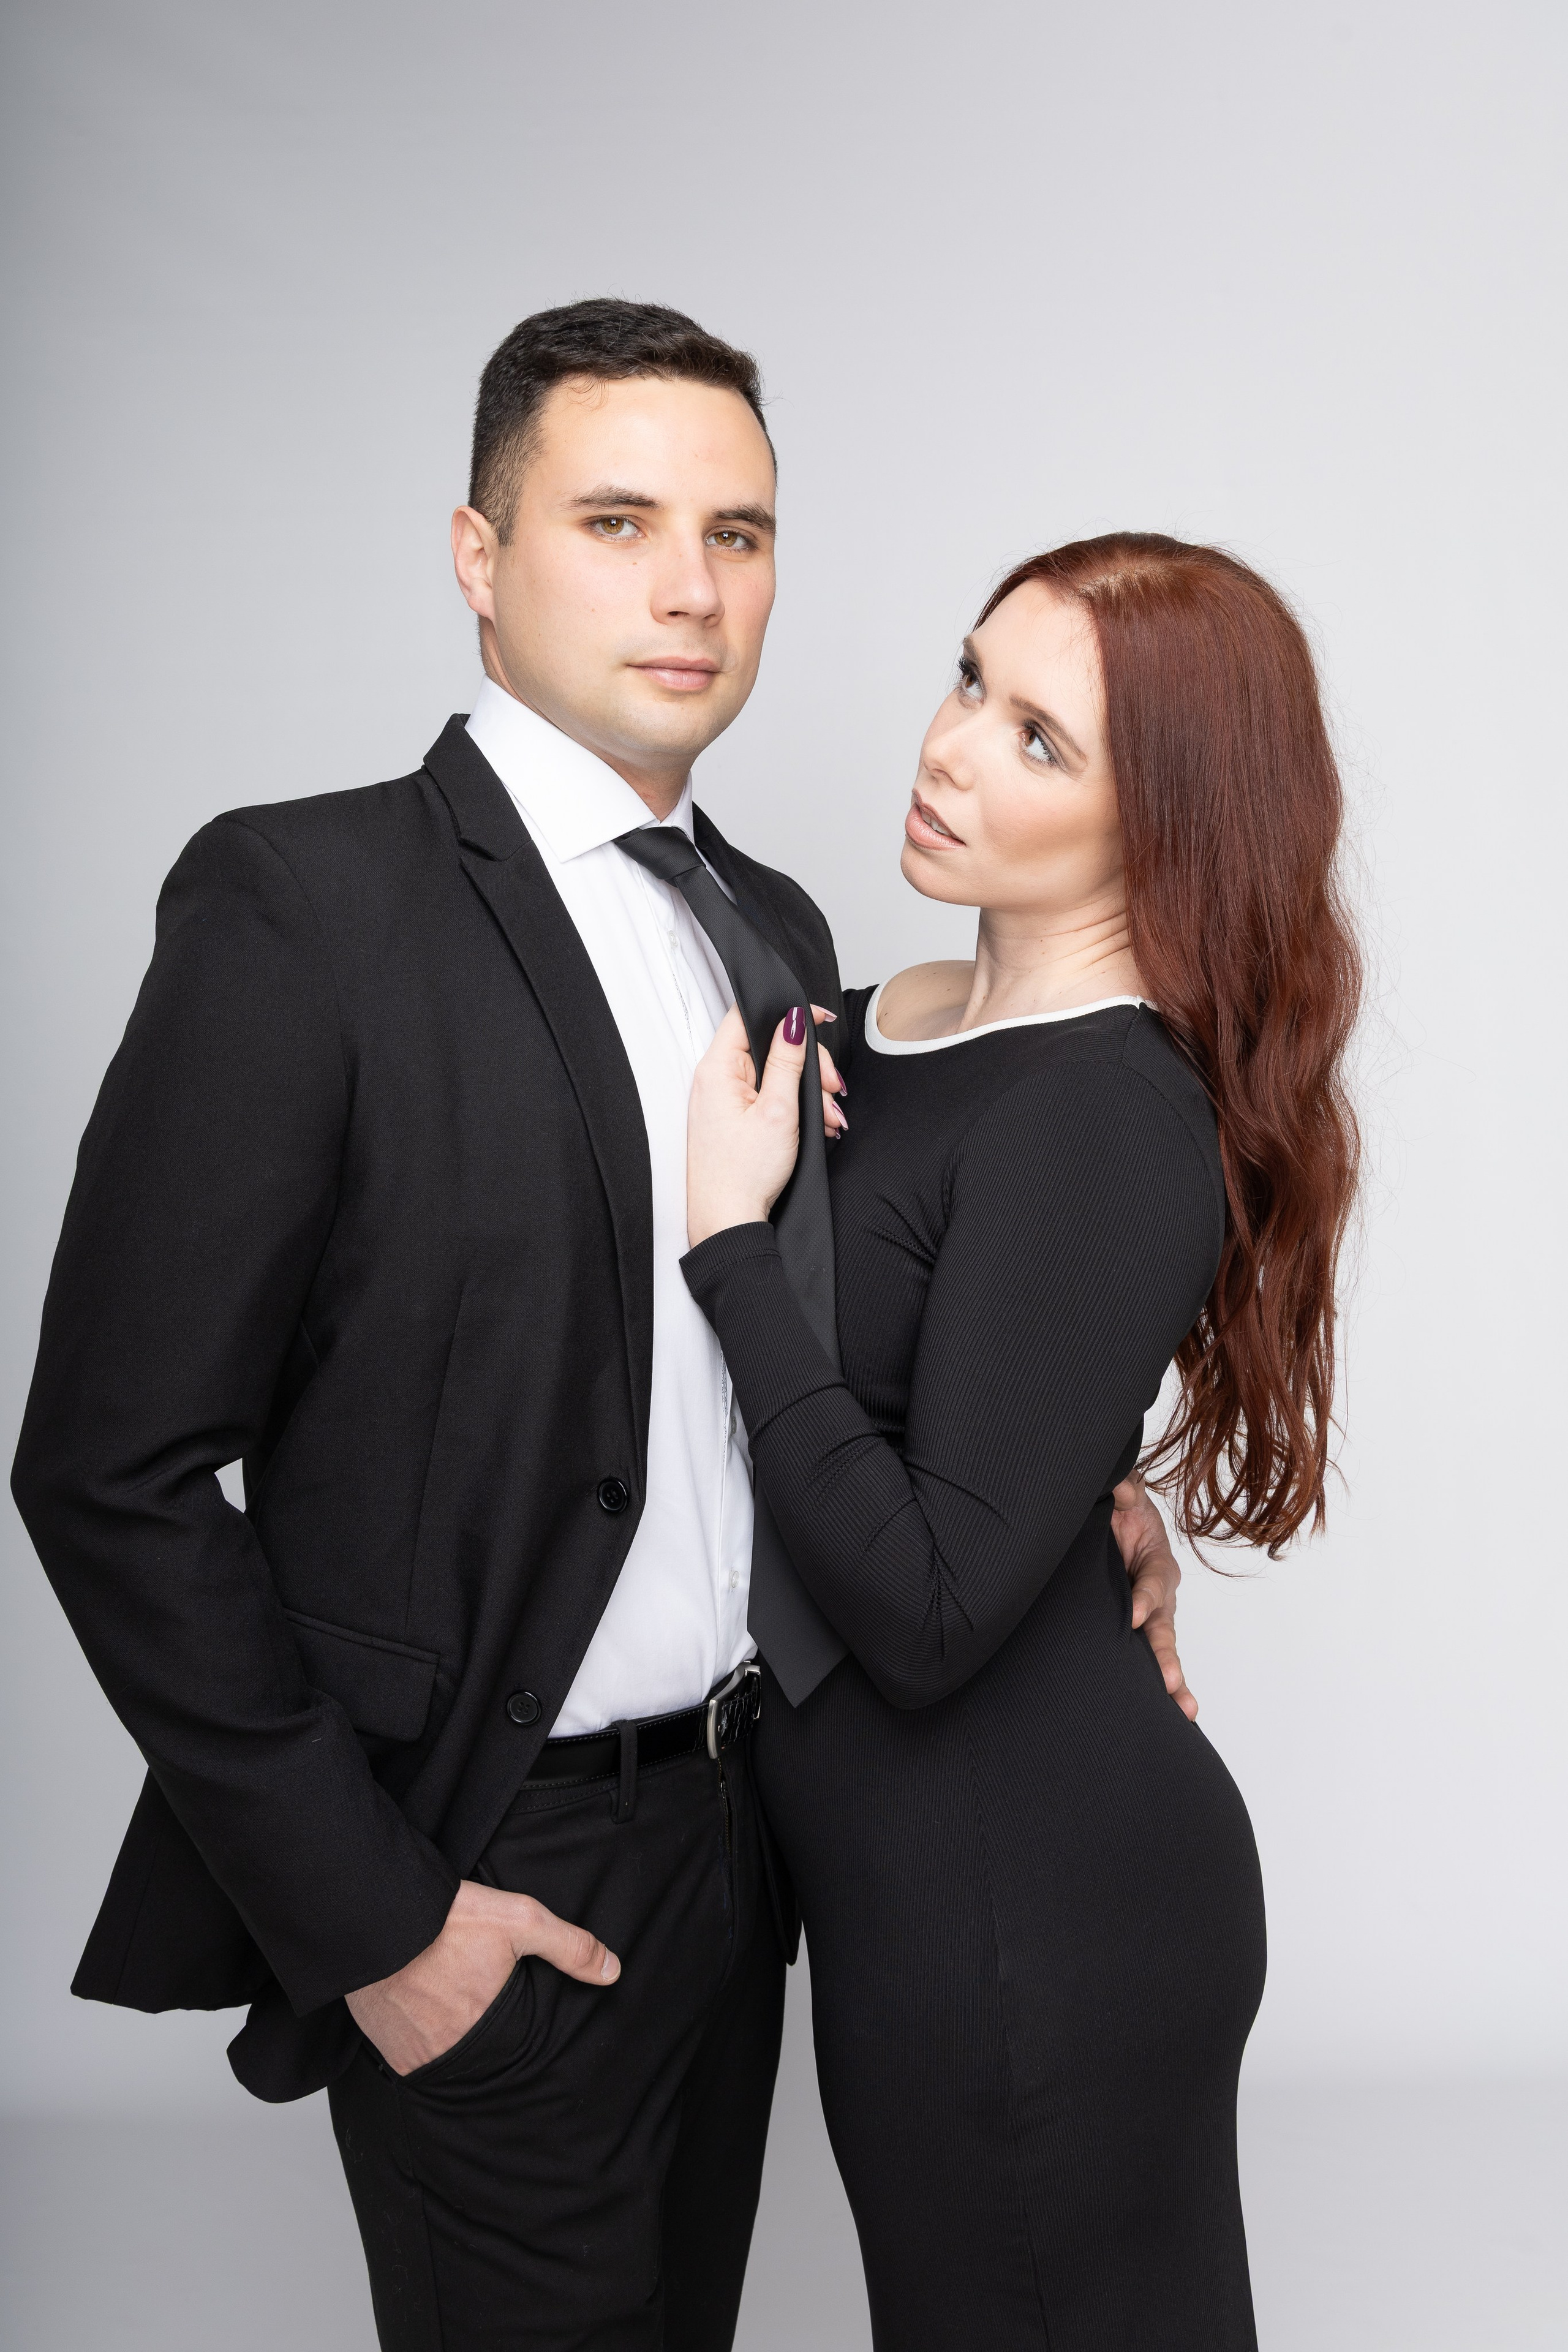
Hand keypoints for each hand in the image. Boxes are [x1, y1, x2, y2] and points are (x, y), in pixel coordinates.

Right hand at [345, 1879, 619, 2076]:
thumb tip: (613, 1972)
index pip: (516, 2046)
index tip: (505, 2000)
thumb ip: (569, 1946)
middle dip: (481, 2026)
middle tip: (472, 1991)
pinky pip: (408, 2049)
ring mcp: (413, 2054)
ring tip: (447, 1995)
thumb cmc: (447, 1918)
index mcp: (490, 2032)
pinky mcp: (384, 2046)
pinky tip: (420, 2001)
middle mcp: (452, 2054)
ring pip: (443, 2051)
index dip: (513, 2019)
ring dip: (447, 2032)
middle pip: (479, 2048)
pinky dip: (417, 2032)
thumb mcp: (520, 1919)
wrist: (374, 1916)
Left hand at [687, 1003, 846, 1247]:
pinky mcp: (731, 1117)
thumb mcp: (778, 1111)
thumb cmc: (744, 1175)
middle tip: (830, 1087)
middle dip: (808, 1064)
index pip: (747, 1015)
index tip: (817, 1019)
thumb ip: (787, 1060)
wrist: (728, 1221)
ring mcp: (722, 1099)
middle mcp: (715, 1079)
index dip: (786, 1011)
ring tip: (827, 1117)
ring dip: (807, 1091)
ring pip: (774, 1074)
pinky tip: (815, 1125)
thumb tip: (793, 1021)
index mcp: (718, 1068)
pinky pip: (767, 1096)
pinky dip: (794, 1107)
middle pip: (769, 1046)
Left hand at [1112, 1472, 1197, 1719]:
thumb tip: (1123, 1490)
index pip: (1154, 1581)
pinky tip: (1171, 1712)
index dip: (1145, 1598)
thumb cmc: (1120, 1509)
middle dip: (1166, 1655)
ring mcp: (1150, 1615)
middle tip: (1170, 1683)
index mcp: (1158, 1561)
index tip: (1135, 1616)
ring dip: (1171, 1680)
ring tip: (1183, 1710)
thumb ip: (1125, 1487)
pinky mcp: (1135, 1630)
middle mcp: (1159, 1594)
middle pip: (1164, 1627)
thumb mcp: (1124, 1493)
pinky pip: (1146, 1658)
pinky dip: (1158, 1685)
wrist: (1111, 1524)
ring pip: (1161, 1649)